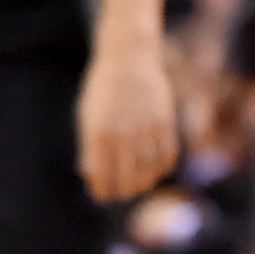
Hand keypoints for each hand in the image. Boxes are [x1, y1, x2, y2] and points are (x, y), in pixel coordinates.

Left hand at [78, 32, 180, 202]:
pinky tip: (153, 170)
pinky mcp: (165, 122)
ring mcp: (146, 128)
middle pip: (126, 179)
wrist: (128, 59)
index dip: (102, 191)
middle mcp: (123, 133)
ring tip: (135, 185)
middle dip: (121, 191)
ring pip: (148, 172)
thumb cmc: (102, 91)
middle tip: (119, 193)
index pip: (101, 176)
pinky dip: (161, 169)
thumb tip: (92, 177)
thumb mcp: (87, 117)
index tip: (102, 195)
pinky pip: (167, 157)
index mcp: (98, 133)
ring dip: (142, 184)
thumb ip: (89, 147)